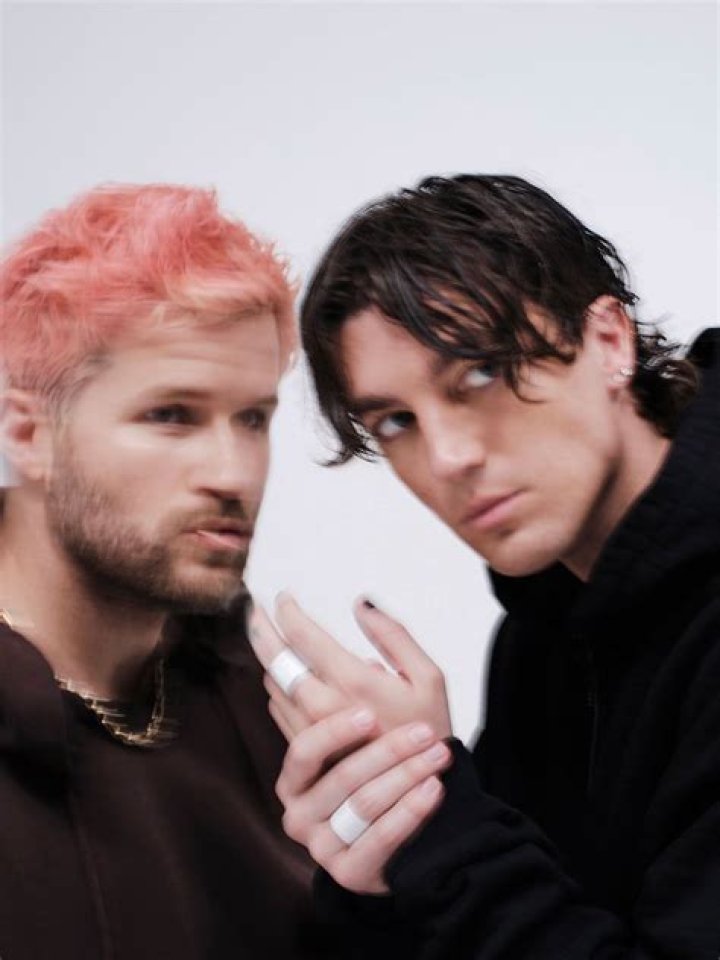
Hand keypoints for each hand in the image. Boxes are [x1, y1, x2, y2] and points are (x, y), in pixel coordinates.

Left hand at [249, 593, 451, 740]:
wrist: (423, 796)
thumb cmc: (430, 730)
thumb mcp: (429, 676)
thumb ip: (393, 635)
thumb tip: (361, 604)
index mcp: (352, 682)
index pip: (302, 636)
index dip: (287, 610)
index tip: (283, 597)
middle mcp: (323, 706)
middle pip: (274, 659)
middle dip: (260, 628)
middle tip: (254, 610)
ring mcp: (310, 731)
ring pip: (274, 684)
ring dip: (271, 659)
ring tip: (273, 641)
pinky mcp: (306, 751)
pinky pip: (279, 711)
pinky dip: (281, 688)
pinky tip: (290, 679)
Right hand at [276, 705, 451, 893]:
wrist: (401, 839)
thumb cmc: (380, 777)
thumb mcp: (359, 740)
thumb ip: (351, 703)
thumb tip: (369, 661)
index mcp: (295, 777)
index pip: (305, 750)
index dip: (335, 730)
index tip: (369, 714)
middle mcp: (298, 813)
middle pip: (343, 777)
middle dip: (389, 750)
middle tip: (425, 731)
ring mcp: (320, 847)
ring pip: (364, 804)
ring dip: (406, 774)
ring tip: (438, 755)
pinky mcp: (348, 873)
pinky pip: (380, 839)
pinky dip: (410, 811)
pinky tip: (433, 789)